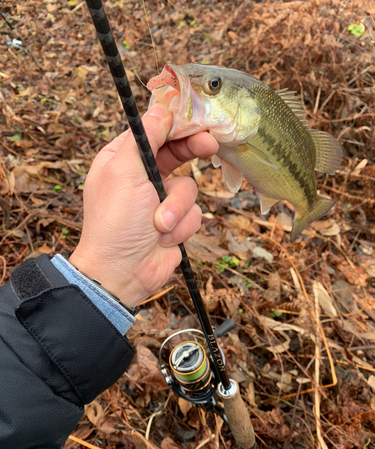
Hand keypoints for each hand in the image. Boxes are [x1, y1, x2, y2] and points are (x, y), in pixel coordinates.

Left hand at [69, 103, 217, 307]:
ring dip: (176, 207)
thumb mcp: (125, 171)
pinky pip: (193, 213)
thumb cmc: (116, 222)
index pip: (155, 131)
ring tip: (159, 224)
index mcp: (124, 160)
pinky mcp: (175, 222)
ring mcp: (161, 200)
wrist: (123, 273)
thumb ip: (144, 137)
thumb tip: (160, 109)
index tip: (198, 119)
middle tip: (211, 145)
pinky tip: (164, 238)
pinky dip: (181, 226)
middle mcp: (143, 177)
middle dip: (193, 152)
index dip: (178, 124)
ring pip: (189, 188)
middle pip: (178, 153)